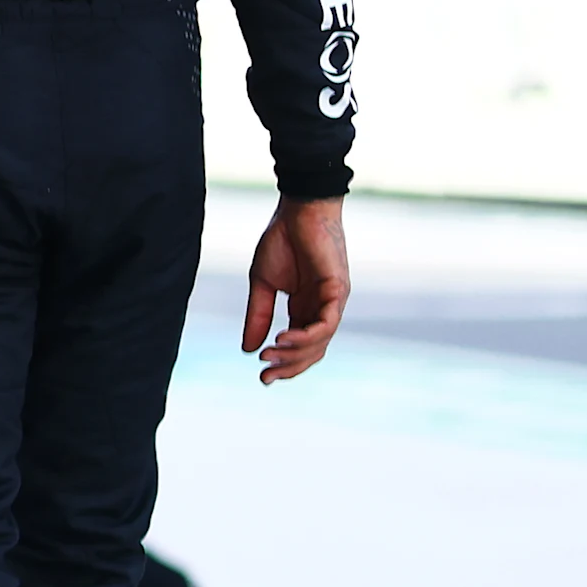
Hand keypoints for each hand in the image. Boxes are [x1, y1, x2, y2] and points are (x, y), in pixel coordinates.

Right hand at [243, 195, 348, 382]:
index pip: (299, 347)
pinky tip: (283, 338)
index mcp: (305, 308)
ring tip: (269, 355)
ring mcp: (334, 301)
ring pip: (320, 341)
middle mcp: (323, 309)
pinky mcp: (338, 290)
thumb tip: (248, 349)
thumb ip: (259, 316)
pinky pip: (327, 323)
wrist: (298, 210)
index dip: (283, 364)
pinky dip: (307, 335)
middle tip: (265, 376)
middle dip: (289, 367)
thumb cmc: (282, 242)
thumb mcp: (262, 284)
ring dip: (295, 353)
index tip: (260, 376)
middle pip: (312, 351)